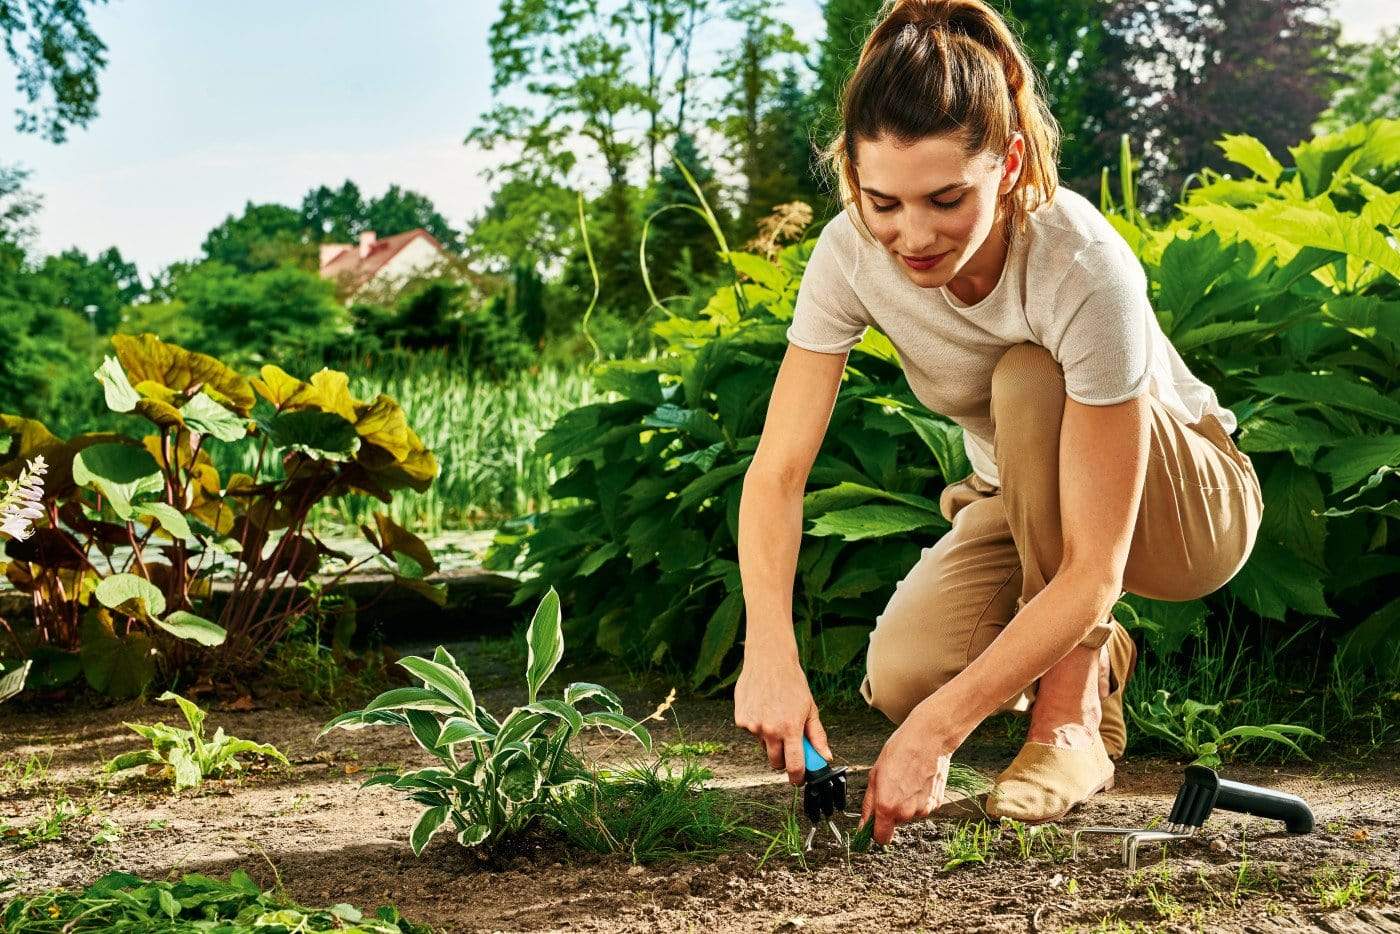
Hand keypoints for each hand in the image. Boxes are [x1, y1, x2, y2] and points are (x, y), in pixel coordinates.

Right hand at [734, 649, 831, 784]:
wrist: (769, 660)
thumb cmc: (792, 682)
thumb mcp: (810, 709)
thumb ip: (817, 736)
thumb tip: (826, 756)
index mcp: (790, 729)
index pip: (794, 765)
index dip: (797, 777)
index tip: (798, 779)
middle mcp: (769, 730)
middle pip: (775, 762)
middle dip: (783, 759)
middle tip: (788, 744)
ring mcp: (753, 726)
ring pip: (762, 745)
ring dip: (769, 739)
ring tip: (775, 715)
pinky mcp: (741, 720)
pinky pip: (751, 733)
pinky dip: (757, 726)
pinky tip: (763, 708)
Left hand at [859, 705, 956, 845]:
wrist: (929, 738)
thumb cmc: (900, 751)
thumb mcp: (874, 775)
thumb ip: (868, 804)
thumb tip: (863, 825)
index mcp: (887, 807)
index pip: (881, 838)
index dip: (875, 832)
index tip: (874, 824)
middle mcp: (907, 812)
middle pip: (895, 822)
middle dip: (891, 810)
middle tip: (892, 786)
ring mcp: (924, 809)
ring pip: (910, 814)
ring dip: (906, 803)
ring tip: (906, 779)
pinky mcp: (937, 803)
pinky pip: (923, 806)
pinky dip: (919, 797)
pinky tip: (918, 779)